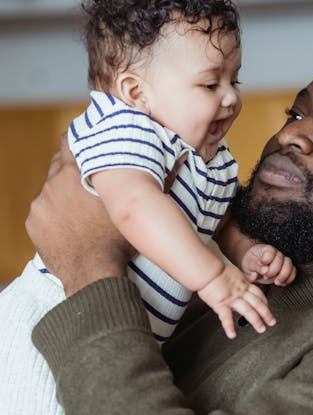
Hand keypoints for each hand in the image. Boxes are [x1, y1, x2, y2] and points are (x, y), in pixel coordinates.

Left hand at [25, 135, 132, 295]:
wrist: (94, 273)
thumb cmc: (116, 241)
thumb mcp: (134, 207)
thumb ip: (145, 181)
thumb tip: (176, 161)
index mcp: (78, 172)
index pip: (69, 141)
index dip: (76, 141)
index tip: (83, 145)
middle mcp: (54, 182)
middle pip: (59, 165)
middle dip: (71, 171)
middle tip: (86, 183)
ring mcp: (41, 203)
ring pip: (50, 190)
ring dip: (62, 195)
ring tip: (78, 211)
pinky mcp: (34, 222)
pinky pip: (43, 212)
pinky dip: (52, 216)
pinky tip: (68, 228)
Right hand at [197, 264, 275, 338]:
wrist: (207, 270)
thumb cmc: (215, 270)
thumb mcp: (234, 272)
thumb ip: (243, 277)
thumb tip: (252, 276)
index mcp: (243, 285)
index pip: (258, 294)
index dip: (265, 301)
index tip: (267, 307)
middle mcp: (240, 292)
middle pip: (257, 303)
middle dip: (266, 313)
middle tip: (271, 322)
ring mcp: (232, 299)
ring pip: (248, 311)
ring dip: (256, 321)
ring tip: (261, 329)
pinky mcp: (221, 304)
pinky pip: (226, 317)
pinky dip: (229, 327)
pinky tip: (232, 335)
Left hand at [241, 244, 295, 285]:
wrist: (253, 266)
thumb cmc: (251, 263)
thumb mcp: (248, 264)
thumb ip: (255, 266)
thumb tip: (264, 270)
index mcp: (266, 250)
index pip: (271, 252)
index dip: (266, 260)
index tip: (260, 265)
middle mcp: (276, 254)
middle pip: (281, 259)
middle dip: (274, 270)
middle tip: (265, 276)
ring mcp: (282, 261)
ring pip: (289, 265)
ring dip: (284, 275)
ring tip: (276, 282)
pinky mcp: (286, 269)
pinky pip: (293, 272)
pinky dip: (289, 279)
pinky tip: (281, 283)